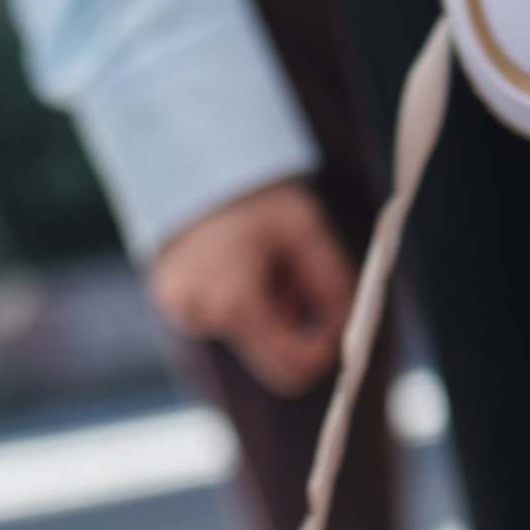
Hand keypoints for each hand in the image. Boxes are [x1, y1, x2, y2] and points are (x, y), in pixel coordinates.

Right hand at [148, 182, 353, 394]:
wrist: (192, 164)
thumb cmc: (253, 194)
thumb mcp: (305, 229)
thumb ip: (333, 281)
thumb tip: (352, 325)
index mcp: (236, 301)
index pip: (294, 365)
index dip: (324, 351)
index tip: (336, 323)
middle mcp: (204, 317)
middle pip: (274, 361)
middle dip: (297, 332)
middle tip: (300, 287)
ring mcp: (184, 315)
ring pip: (252, 343)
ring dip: (273, 314)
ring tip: (265, 265)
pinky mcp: (176, 308)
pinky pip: (228, 326)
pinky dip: (246, 305)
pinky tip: (241, 266)